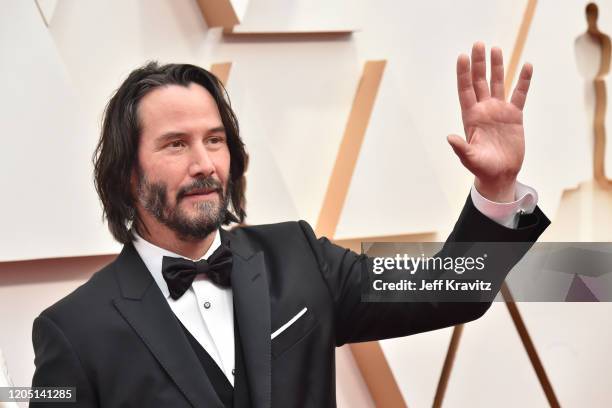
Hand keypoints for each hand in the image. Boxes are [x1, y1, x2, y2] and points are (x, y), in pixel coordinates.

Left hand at [447, 42, 532, 201]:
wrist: (500, 174)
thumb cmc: (482, 168)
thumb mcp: (469, 158)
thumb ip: (461, 147)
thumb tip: (450, 138)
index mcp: (470, 117)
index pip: (465, 90)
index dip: (463, 74)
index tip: (462, 57)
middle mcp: (484, 110)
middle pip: (480, 82)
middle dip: (479, 63)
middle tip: (478, 44)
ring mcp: (499, 111)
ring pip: (497, 83)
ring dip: (497, 67)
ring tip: (496, 49)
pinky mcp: (514, 116)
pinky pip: (519, 94)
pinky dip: (523, 81)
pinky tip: (526, 66)